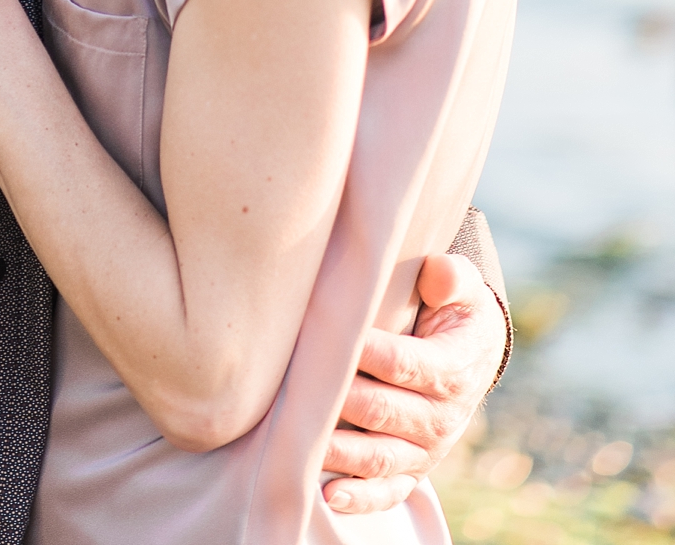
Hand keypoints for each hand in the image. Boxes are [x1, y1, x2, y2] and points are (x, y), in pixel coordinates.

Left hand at [322, 252, 505, 513]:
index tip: (328, 335)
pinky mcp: (413, 471)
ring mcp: (425, 450)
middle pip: (382, 411)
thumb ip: (452, 277)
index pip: (404, 363)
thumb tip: (437, 274)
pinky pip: (387, 492)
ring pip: (379, 457)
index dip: (367, 352)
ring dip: (339, 453)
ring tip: (299, 445)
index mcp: (451, 370)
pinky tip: (328, 495)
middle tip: (295, 385)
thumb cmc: (455, 312)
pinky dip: (359, 498)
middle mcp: (440, 417)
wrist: (475, 355)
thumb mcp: (464, 288)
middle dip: (338, 400)